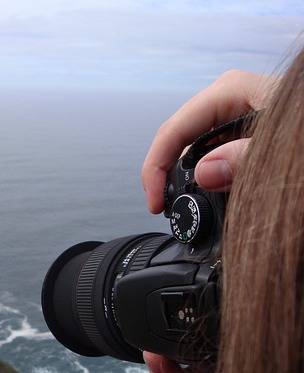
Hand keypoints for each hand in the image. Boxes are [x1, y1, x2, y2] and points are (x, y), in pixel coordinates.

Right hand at [142, 70, 278, 212]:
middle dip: (171, 176)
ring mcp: (238, 117)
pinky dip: (211, 180)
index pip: (173, 131)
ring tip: (192, 208)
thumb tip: (205, 173)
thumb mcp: (284, 149)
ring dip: (191, 181)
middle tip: (171, 210)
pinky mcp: (247, 134)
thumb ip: (247, 158)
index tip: (158, 204)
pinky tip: (215, 196)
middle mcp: (230, 102)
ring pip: (198, 152)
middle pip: (181, 141)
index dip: (156, 170)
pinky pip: (217, 157)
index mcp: (232, 92)